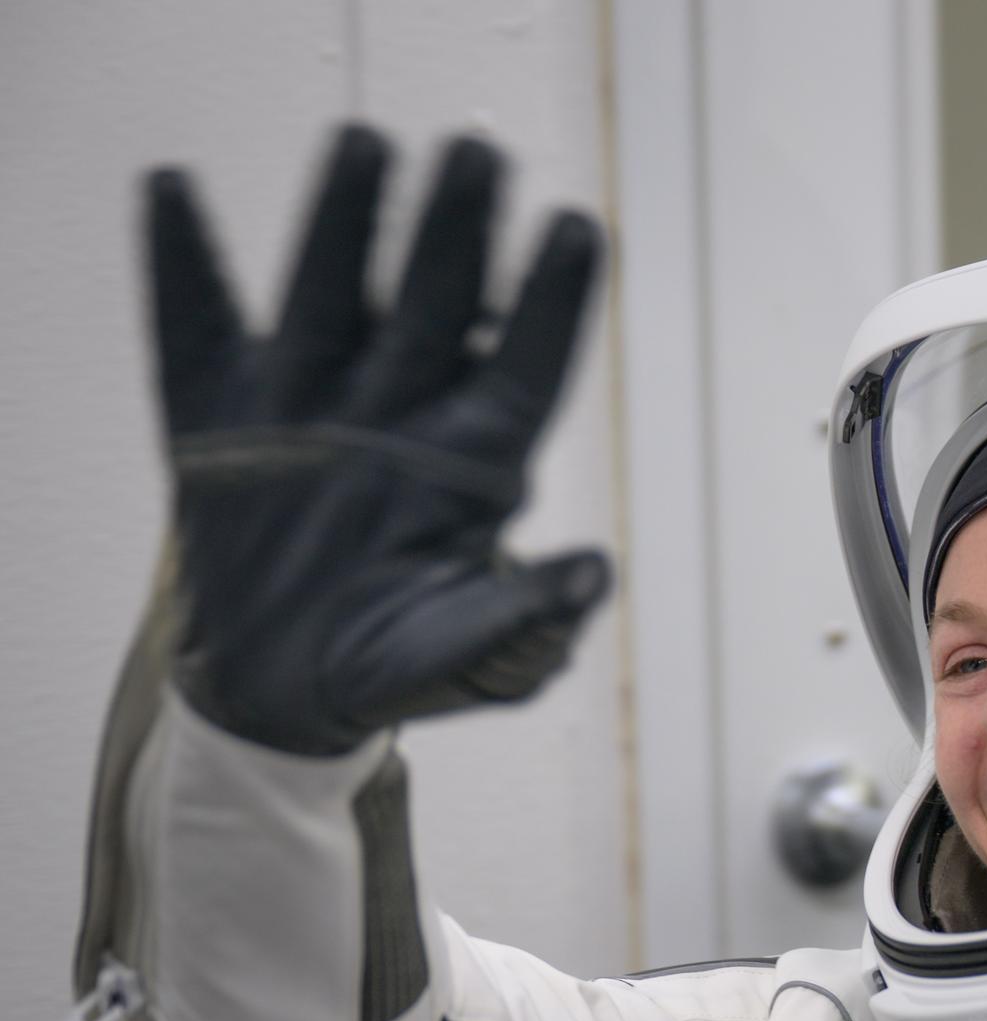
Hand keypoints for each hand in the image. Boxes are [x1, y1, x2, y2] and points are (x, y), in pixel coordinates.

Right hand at [148, 124, 609, 754]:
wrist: (290, 692)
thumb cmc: (402, 667)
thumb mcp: (478, 661)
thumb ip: (531, 621)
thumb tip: (593, 574)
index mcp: (477, 459)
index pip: (527, 361)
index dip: (552, 297)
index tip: (578, 225)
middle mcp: (403, 410)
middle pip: (437, 299)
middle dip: (457, 226)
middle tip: (476, 149)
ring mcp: (312, 403)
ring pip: (331, 289)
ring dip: (345, 216)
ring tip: (362, 142)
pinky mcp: (222, 415)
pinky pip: (197, 331)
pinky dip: (181, 267)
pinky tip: (172, 194)